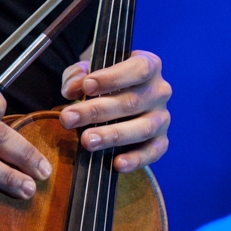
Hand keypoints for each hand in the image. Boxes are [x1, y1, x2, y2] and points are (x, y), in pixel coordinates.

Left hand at [58, 50, 171, 172]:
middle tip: (68, 118)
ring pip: (142, 128)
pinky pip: (153, 151)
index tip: (87, 86)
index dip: (113, 78)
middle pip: (132, 101)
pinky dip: (136, 159)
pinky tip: (117, 163)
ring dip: (112, 135)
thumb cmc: (104, 83)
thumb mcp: (88, 72)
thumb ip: (77, 76)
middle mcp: (159, 91)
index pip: (138, 69)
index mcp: (149, 66)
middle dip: (96, 111)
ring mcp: (162, 117)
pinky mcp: (161, 140)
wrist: (119, 100)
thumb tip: (72, 90)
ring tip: (86, 141)